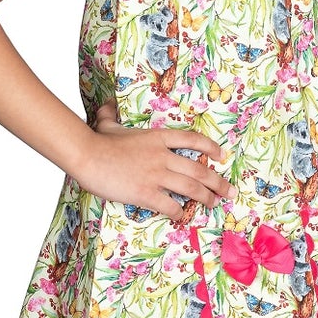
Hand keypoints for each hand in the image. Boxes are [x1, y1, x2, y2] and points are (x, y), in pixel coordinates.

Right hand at [82, 99, 236, 220]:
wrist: (87, 155)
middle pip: (199, 170)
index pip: (192, 140)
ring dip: (205, 198)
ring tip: (213, 204)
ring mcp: (156, 175)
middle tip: (229, 192)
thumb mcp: (107, 123)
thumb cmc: (97, 140)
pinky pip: (171, 205)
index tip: (222, 155)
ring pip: (191, 188)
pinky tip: (183, 216)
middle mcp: (163, 156)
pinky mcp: (146, 193)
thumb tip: (107, 102)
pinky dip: (180, 212)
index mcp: (157, 138)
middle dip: (218, 182)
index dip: (211, 147)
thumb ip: (111, 113)